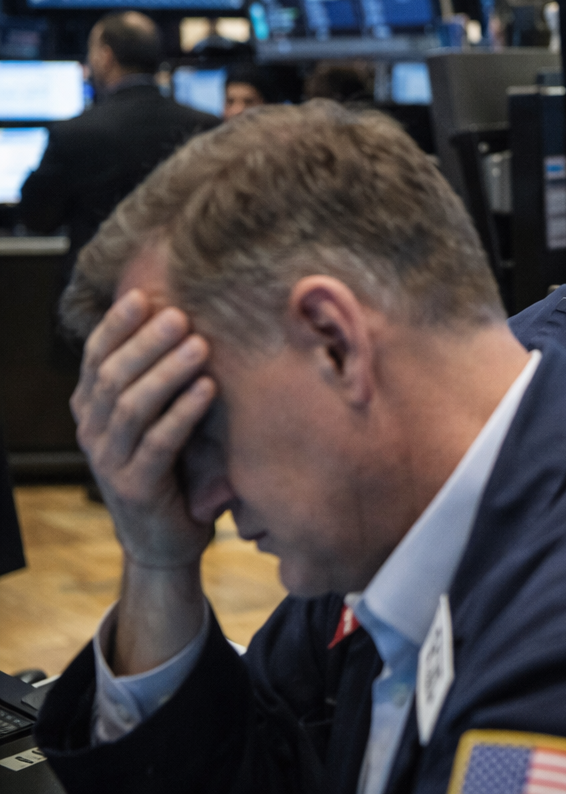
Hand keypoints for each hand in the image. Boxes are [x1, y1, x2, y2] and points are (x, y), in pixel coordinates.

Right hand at [72, 290, 219, 570]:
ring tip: (200, 346)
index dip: (118, 324)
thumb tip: (190, 317)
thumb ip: (161, 377)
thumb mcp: (159, 415)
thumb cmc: (172, 464)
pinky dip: (183, 412)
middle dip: (147, 342)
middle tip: (180, 315)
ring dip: (167, 371)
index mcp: (92, 407)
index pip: (97, 356)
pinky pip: (158, 442)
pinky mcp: (135, 486)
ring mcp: (108, 459)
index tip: (146, 294)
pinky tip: (208, 388)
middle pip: (113, 375)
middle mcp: (91, 429)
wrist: (166, 536)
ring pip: (131, 405)